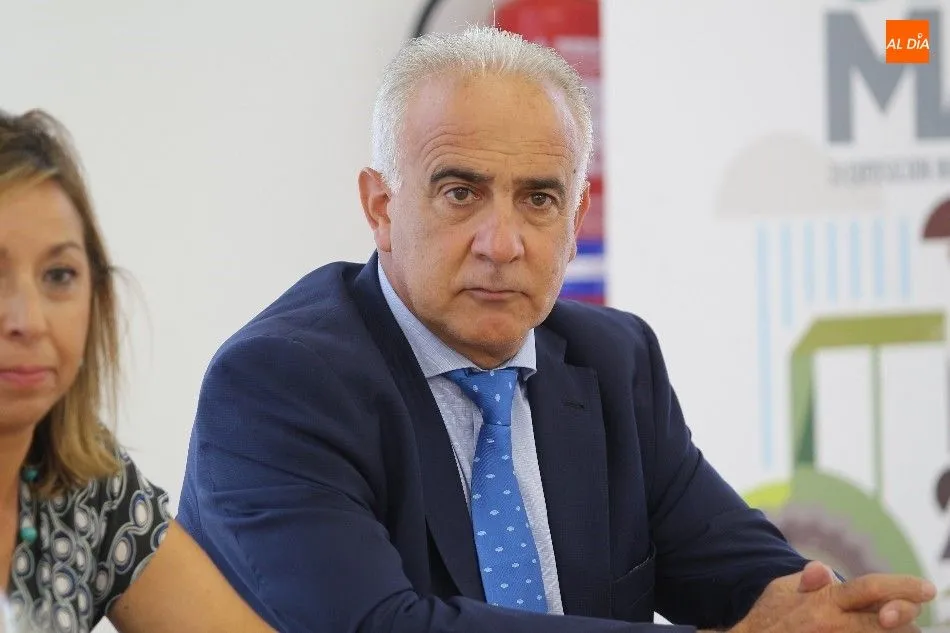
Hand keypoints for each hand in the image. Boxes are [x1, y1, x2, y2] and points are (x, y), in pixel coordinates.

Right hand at [730, 561, 935, 632]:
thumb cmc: (771, 615)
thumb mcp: (783, 590)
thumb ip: (808, 580)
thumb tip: (820, 569)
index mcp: (824, 601)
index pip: (871, 589)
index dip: (903, 587)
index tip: (926, 589)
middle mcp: (833, 624)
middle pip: (890, 622)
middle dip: (906, 617)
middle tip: (908, 613)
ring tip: (894, 626)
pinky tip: (875, 631)